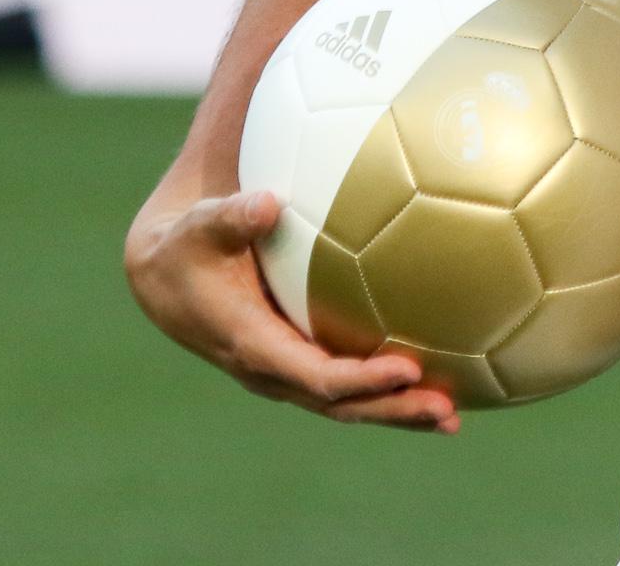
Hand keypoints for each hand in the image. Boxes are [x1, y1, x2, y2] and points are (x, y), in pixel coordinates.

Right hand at [124, 183, 461, 431]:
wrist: (168, 278)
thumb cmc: (189, 244)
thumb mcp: (200, 227)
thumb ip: (232, 216)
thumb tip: (267, 202)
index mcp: (252, 345)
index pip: (313, 374)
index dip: (359, 378)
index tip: (405, 369)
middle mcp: (272, 371)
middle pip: (340, 405)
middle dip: (392, 410)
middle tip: (446, 411)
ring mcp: (286, 373)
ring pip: (347, 405)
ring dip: (398, 411)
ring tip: (452, 416)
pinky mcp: (298, 363)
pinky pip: (346, 386)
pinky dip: (386, 391)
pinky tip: (435, 380)